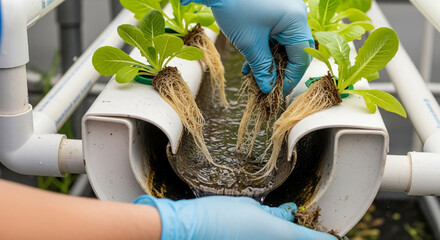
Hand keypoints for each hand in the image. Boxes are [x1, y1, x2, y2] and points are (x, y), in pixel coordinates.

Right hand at [135, 195, 337, 239]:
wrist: (188, 232)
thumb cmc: (218, 216)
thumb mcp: (250, 208)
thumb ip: (275, 216)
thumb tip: (289, 216)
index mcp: (281, 237)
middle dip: (303, 236)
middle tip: (301, 224)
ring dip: (283, 235)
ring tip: (277, 225)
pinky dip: (267, 238)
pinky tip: (258, 231)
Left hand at [181, 0, 313, 95]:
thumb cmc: (234, 8)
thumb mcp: (250, 44)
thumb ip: (262, 67)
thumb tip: (268, 87)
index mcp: (296, 20)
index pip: (301, 57)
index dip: (290, 78)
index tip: (278, 92)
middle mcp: (296, 14)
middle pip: (295, 51)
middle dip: (280, 70)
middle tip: (267, 85)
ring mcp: (286, 11)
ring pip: (284, 44)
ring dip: (270, 61)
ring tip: (254, 75)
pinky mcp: (275, 10)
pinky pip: (276, 35)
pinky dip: (266, 49)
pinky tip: (251, 62)